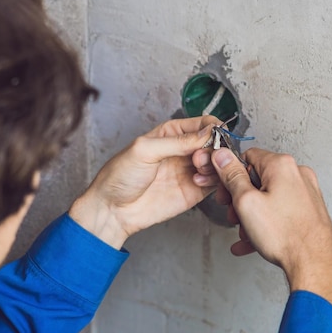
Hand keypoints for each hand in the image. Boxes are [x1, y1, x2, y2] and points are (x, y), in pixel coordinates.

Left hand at [69, 116, 220, 248]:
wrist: (114, 209)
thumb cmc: (120, 176)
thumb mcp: (145, 149)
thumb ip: (178, 140)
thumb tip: (208, 131)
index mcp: (171, 133)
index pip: (203, 123)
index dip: (214, 127)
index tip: (216, 135)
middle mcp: (183, 150)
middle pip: (214, 142)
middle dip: (213, 148)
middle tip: (199, 158)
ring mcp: (189, 170)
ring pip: (217, 162)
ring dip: (213, 165)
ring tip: (197, 171)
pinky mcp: (194, 190)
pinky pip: (215, 182)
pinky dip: (214, 181)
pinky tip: (197, 182)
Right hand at [209, 147, 331, 319]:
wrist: (315, 262)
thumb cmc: (286, 235)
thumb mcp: (246, 202)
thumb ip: (231, 176)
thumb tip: (222, 156)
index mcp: (281, 165)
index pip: (246, 157)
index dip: (230, 175)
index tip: (224, 191)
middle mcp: (297, 175)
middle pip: (257, 179)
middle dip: (240, 199)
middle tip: (233, 214)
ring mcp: (305, 193)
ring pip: (268, 198)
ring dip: (252, 215)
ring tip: (246, 232)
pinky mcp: (308, 210)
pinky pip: (279, 212)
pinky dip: (265, 224)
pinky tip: (253, 242)